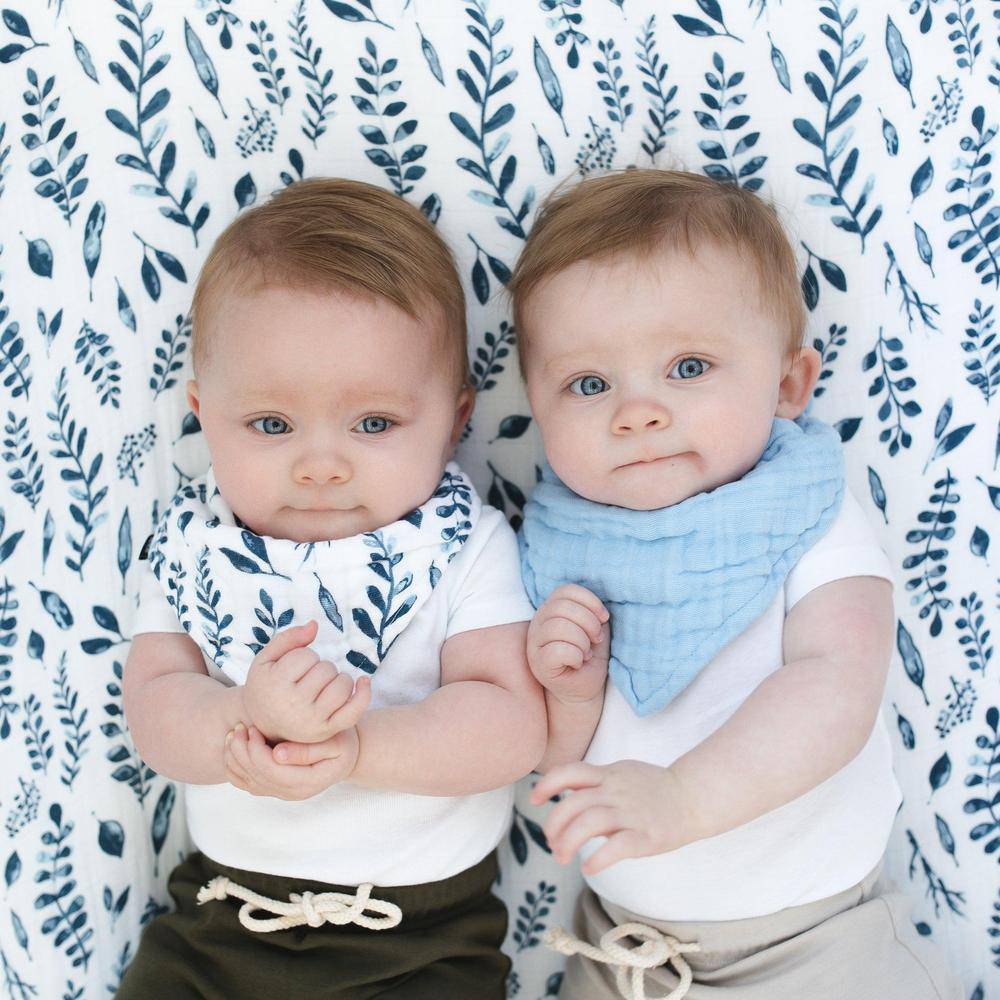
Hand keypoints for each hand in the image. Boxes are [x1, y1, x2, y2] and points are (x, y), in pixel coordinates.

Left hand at [224, 722, 359, 800]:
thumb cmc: (343, 743)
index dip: (256, 750)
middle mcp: (292, 793)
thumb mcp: (336, 743)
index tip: (253, 726)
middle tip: (239, 725)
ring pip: (246, 781)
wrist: (347, 754)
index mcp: (307, 782)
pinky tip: (233, 747)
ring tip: (234, 732)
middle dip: (241, 750)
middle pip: (255, 776)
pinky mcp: (274, 788)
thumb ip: (308, 750)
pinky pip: (246, 782)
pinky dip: (234, 766)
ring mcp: (282, 793)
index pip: (271, 770)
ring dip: (234, 757)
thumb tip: (276, 753)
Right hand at [242, 621, 370, 743]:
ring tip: (324, 684)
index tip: (294, 667)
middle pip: (326, 670)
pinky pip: (353, 712)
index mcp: (276, 684)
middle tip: (308, 677)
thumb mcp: (266, 659)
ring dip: (338, 678)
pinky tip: (363, 681)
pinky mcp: (326, 731)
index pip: (306, 656)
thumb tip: (315, 625)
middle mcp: (293, 705)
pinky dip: (364, 694)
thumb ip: (288, 638)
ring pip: (342, 686)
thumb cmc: (267, 686)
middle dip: (321, 667)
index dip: (304, 656)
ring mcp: (311, 720)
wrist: (264, 725)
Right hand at [527, 584, 609, 704]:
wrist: (584, 687)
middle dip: (588, 623)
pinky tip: (578, 662)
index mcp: (551, 609)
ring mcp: (535, 643)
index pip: (566, 590)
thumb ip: (590, 611)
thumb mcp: (593, 627)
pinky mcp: (539, 664)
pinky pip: (557, 650)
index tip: (603, 618)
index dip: (589, 601)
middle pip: (562, 607)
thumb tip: (599, 610)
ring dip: (582, 641)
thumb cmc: (588, 654)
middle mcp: (538, 622)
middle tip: (596, 639)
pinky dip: (575, 655)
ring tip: (586, 652)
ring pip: (558, 627)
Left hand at [530, 760, 692, 874]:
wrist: (693, 797)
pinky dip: (598, 859)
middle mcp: (616, 791)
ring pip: (590, 822)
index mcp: (609, 775)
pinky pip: (617, 847)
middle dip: (554, 824)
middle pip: (574, 803)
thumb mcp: (622, 773)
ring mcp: (631, 812)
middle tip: (551, 842)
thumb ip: (596, 781)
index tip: (535, 798)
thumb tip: (565, 795)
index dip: (548, 784)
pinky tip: (588, 868)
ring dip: (569, 841)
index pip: (571, 771)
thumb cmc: (654, 788)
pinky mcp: (646, 835)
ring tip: (561, 857)